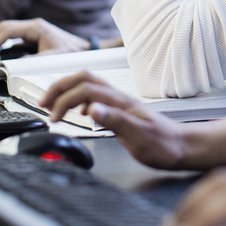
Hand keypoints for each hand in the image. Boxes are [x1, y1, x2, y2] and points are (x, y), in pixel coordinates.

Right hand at [0, 18, 88, 56]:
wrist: (85, 51)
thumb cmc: (72, 53)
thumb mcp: (52, 59)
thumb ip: (33, 62)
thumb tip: (13, 65)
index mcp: (35, 28)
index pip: (7, 30)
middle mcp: (32, 26)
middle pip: (3, 28)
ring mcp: (32, 31)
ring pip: (7, 31)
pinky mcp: (33, 37)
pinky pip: (13, 38)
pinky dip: (3, 44)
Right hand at [38, 71, 188, 168]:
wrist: (183, 147)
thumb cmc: (164, 145)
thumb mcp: (139, 137)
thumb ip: (115, 121)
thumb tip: (92, 109)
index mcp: (121, 102)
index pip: (85, 90)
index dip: (64, 100)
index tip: (53, 117)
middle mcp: (120, 98)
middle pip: (84, 78)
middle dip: (60, 87)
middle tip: (43, 102)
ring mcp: (121, 102)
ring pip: (89, 84)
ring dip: (68, 90)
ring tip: (53, 103)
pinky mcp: (122, 110)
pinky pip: (96, 95)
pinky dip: (80, 99)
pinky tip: (79, 112)